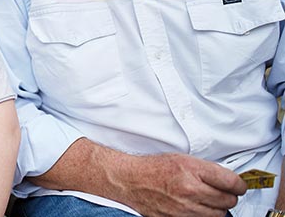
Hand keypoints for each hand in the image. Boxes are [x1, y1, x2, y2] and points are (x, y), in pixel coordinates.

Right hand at [117, 153, 245, 216]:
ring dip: (217, 208)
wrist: (130, 180)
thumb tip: (228, 180)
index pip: (232, 182)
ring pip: (219, 214)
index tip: (238, 185)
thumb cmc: (153, 168)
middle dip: (228, 196)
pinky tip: (197, 207)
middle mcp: (190, 190)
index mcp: (192, 170)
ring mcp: (185, 208)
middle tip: (222, 191)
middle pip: (229, 200)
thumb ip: (206, 169)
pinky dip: (204, 215)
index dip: (239, 184)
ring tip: (207, 199)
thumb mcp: (182, 159)